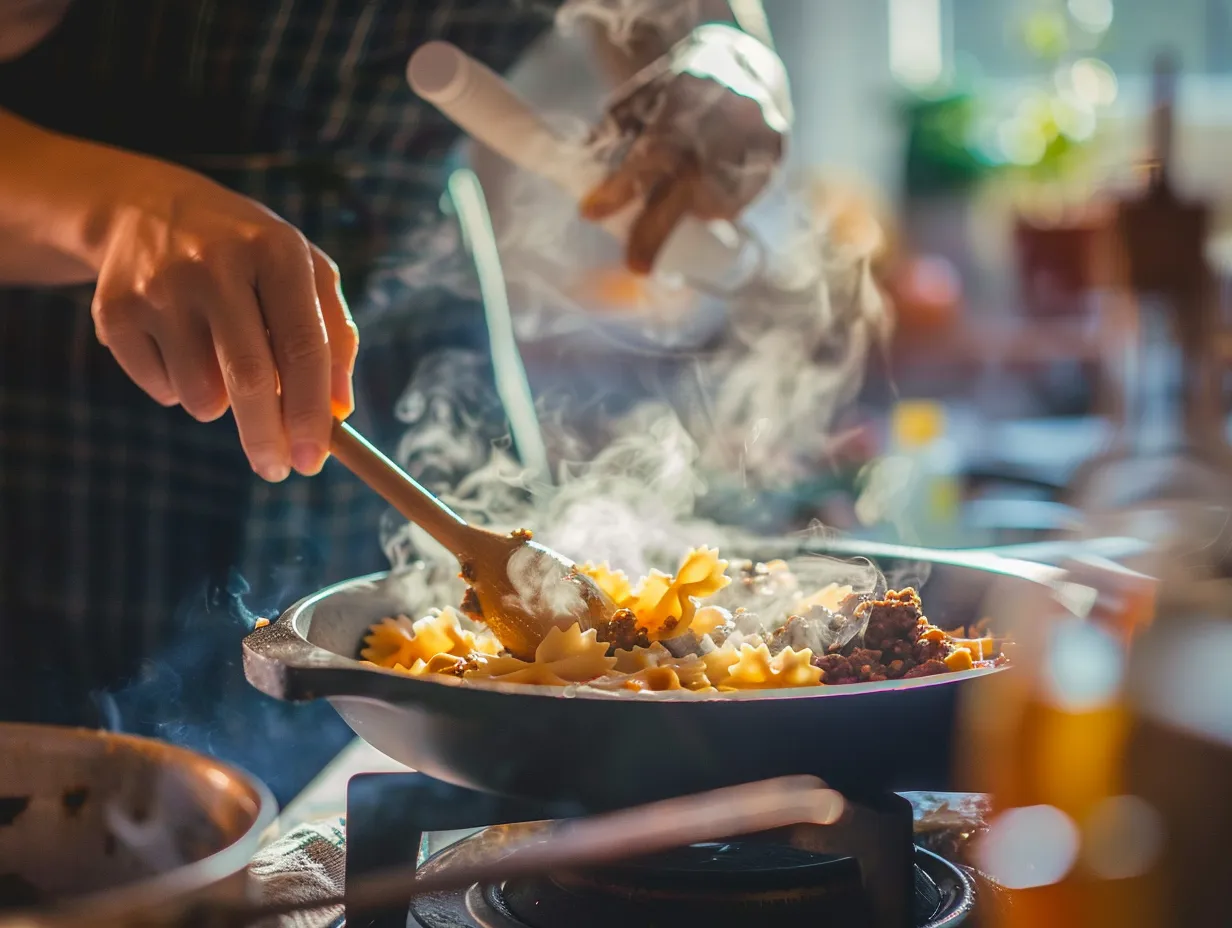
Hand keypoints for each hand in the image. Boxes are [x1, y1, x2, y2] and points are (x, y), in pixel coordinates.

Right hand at [90, 162, 357, 480]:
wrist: (145, 208)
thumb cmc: (248, 255)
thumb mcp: (303, 273)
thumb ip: (333, 336)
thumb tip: (340, 409)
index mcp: (276, 252)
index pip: (302, 346)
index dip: (311, 411)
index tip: (313, 459)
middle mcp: (216, 264)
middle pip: (249, 378)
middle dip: (266, 437)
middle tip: (275, 468)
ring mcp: (160, 287)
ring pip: (201, 394)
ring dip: (221, 405)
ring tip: (221, 365)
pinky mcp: (115, 311)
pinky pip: (161, 388)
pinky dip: (180, 389)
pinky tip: (180, 346)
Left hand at [580, 24, 790, 273]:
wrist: (746, 67)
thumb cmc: (685, 89)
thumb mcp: (648, 98)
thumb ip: (619, 131)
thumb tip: (584, 167)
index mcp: (678, 119)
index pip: (642, 165)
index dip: (614, 192)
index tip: (589, 212)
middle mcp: (715, 139)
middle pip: (679, 200)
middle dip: (652, 237)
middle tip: (636, 265)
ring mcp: (749, 151)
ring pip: (714, 206)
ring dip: (694, 215)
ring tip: (686, 202)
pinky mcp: (772, 162)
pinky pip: (742, 202)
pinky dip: (723, 206)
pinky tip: (714, 194)